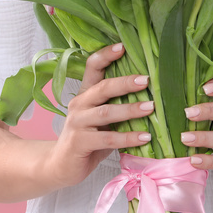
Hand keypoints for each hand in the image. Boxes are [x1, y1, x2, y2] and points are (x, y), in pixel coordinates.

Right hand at [43, 43, 154, 188]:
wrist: (60, 166)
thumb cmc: (87, 139)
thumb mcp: (100, 119)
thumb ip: (115, 106)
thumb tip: (150, 94)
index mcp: (85, 94)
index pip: (92, 67)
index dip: (105, 55)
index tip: (122, 46)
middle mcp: (79, 104)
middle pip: (102, 88)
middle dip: (125, 82)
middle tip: (147, 79)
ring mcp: (77, 123)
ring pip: (106, 112)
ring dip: (130, 110)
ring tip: (151, 107)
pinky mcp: (79, 143)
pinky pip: (108, 139)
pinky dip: (128, 137)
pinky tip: (145, 136)